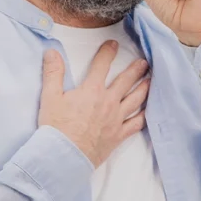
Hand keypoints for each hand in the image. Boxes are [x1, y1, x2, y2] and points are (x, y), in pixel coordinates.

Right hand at [37, 41, 149, 166]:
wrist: (63, 156)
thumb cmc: (56, 127)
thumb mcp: (50, 97)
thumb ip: (53, 73)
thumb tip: (52, 52)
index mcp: (92, 90)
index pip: (102, 65)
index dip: (108, 52)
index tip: (113, 44)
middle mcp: (108, 102)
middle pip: (126, 81)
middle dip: (136, 69)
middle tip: (144, 62)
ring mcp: (116, 119)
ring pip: (136, 100)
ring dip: (144, 88)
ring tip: (151, 80)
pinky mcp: (119, 135)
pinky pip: (136, 124)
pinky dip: (144, 116)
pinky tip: (149, 112)